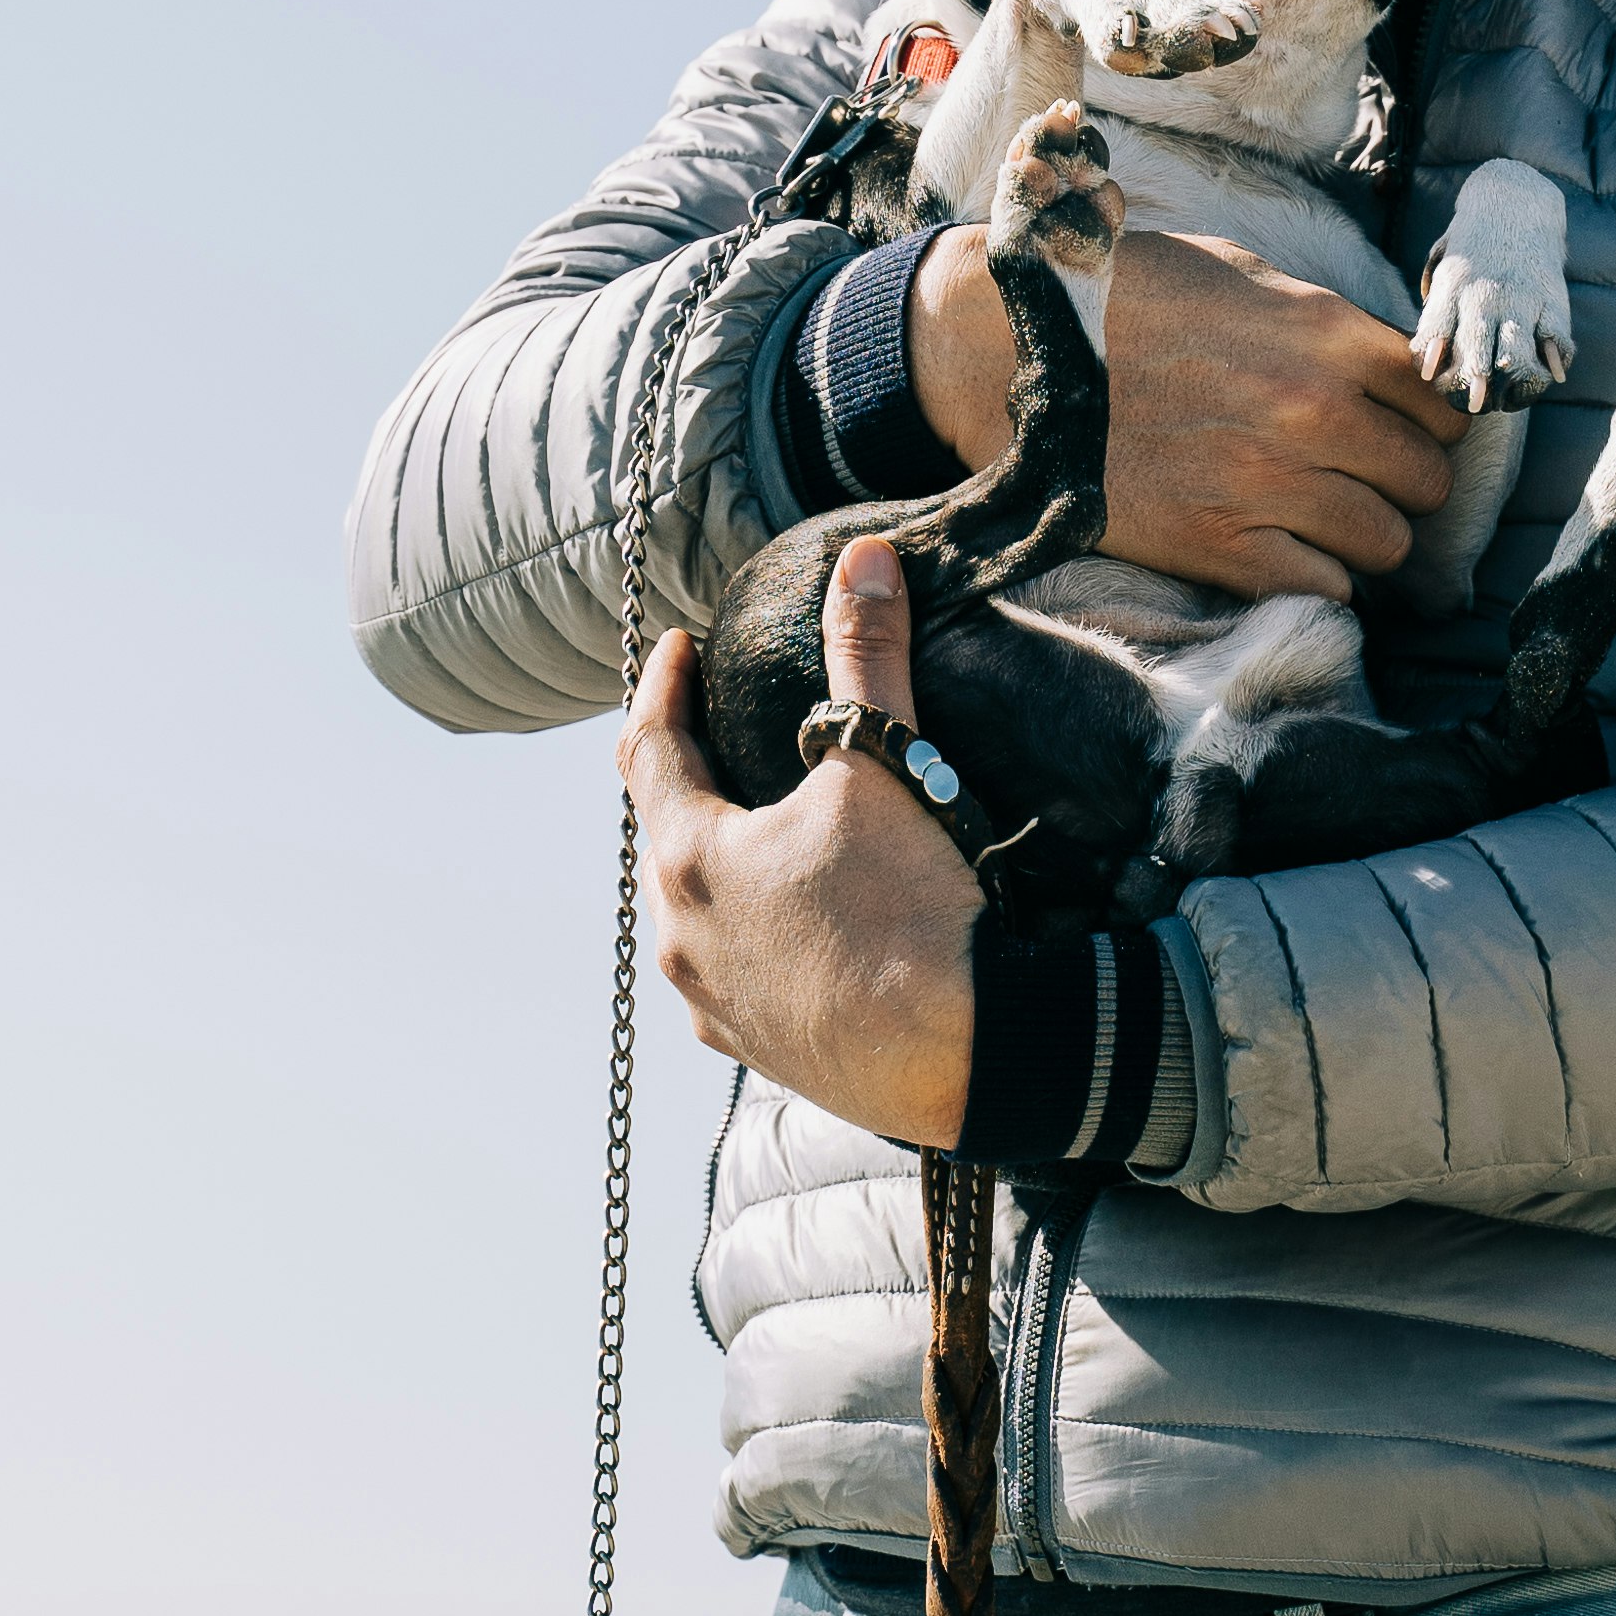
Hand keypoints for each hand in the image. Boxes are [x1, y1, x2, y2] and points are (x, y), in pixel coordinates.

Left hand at [620, 536, 978, 1143]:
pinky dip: (749, 935)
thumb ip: (867, 656)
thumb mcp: (887, 764)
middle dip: (686, 775)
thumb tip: (862, 560)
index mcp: (693, 856)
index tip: (681, 649)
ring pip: (693, 913)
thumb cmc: (914, 911)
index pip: (648, 746)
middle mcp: (682, 936)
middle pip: (665, 832)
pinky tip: (791, 927)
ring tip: (756, 832)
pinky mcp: (757, 1050)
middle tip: (713, 730)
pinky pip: (733, 975)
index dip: (663, 687)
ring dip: (714, 865)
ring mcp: (713, 1003)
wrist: (967, 1055)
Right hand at [910, 216, 1459, 598]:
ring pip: (1388, 543)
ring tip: (1321, 518)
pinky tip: (1281, 550)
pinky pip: (1326, 588)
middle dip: (1401, 482)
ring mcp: (1270, 485)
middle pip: (1428, 480)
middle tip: (1359, 478)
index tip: (1402, 428)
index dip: (1429, 420)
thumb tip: (1390, 363)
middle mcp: (1315, 410)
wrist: (1010, 356)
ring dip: (1362, 536)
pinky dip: (1315, 577)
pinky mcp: (1221, 548)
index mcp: (1328, 334)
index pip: (1444, 402)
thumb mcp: (1236, 274)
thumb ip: (1322, 321)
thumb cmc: (1123, 303)